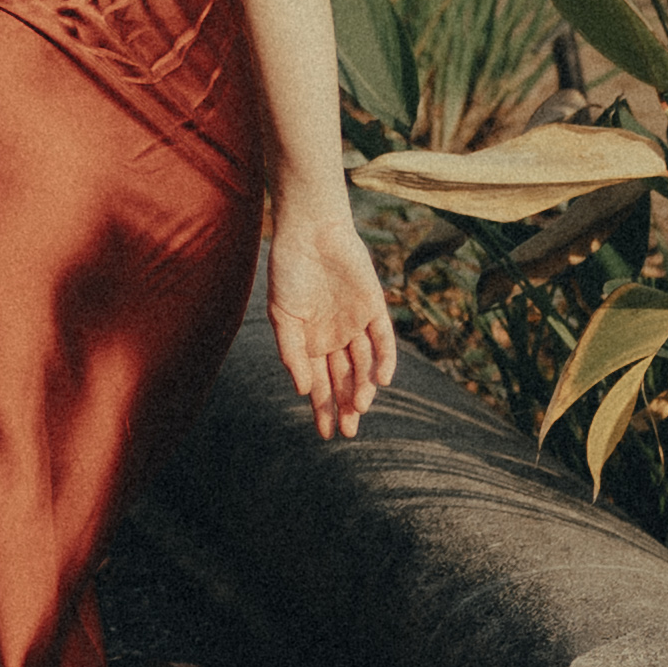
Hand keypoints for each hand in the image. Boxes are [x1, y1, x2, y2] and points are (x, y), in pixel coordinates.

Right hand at [261, 189, 396, 443]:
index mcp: (311, 342)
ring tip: (360, 406)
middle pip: (345, 380)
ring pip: (364, 364)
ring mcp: (356, 324)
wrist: (310, 232)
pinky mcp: (375, 308)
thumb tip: (304, 390)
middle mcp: (335, 338)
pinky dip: (384, 360)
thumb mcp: (282, 316)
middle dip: (346, 406)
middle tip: (348, 431)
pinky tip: (382, 380)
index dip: (323, 409)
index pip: (320, 384)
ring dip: (363, 386)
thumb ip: (292, 353)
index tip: (326, 434)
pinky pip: (383, 339)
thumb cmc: (289, 271)